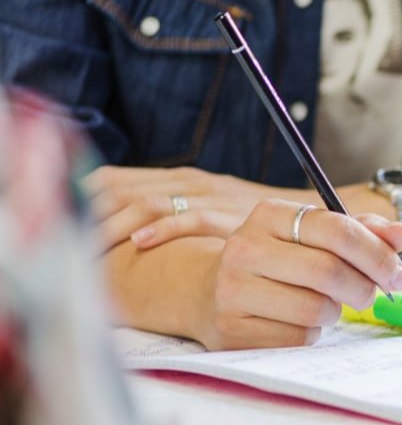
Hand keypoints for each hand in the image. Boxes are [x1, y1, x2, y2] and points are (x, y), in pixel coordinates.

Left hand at [83, 165, 315, 251]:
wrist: (316, 219)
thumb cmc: (261, 225)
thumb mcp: (215, 211)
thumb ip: (181, 214)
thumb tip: (132, 233)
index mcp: (181, 179)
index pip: (115, 179)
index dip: (83, 199)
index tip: (61, 223)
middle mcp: (191, 182)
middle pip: (122, 188)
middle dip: (88, 214)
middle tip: (65, 241)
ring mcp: (210, 196)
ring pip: (148, 201)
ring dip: (116, 224)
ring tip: (90, 246)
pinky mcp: (231, 214)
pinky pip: (190, 218)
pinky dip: (162, 229)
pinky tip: (141, 242)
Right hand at [191, 199, 401, 349]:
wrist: (208, 292)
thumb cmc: (278, 261)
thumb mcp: (313, 237)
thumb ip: (362, 232)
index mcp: (270, 215)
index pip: (338, 230)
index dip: (378, 255)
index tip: (398, 275)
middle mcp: (245, 247)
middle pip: (329, 271)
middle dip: (362, 288)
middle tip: (369, 294)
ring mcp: (233, 290)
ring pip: (315, 309)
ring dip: (333, 312)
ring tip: (321, 305)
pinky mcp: (232, 330)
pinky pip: (297, 338)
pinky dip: (310, 334)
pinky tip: (296, 322)